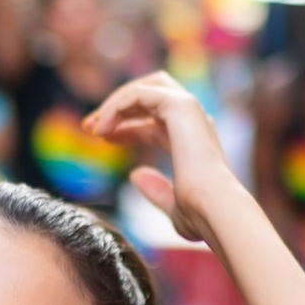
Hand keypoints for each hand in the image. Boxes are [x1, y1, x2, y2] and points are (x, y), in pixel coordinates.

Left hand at [82, 72, 234, 241]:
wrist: (215, 211)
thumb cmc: (199, 215)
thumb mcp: (172, 205)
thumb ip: (155, 189)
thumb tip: (134, 175)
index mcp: (192, 141)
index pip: (153, 121)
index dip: (124, 126)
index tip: (99, 138)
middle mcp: (193, 121)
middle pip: (149, 94)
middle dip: (118, 106)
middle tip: (90, 126)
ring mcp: (189, 110)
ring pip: (144, 88)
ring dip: (114, 103)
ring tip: (92, 127)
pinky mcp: (181, 106)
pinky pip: (139, 93)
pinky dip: (116, 106)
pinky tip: (102, 129)